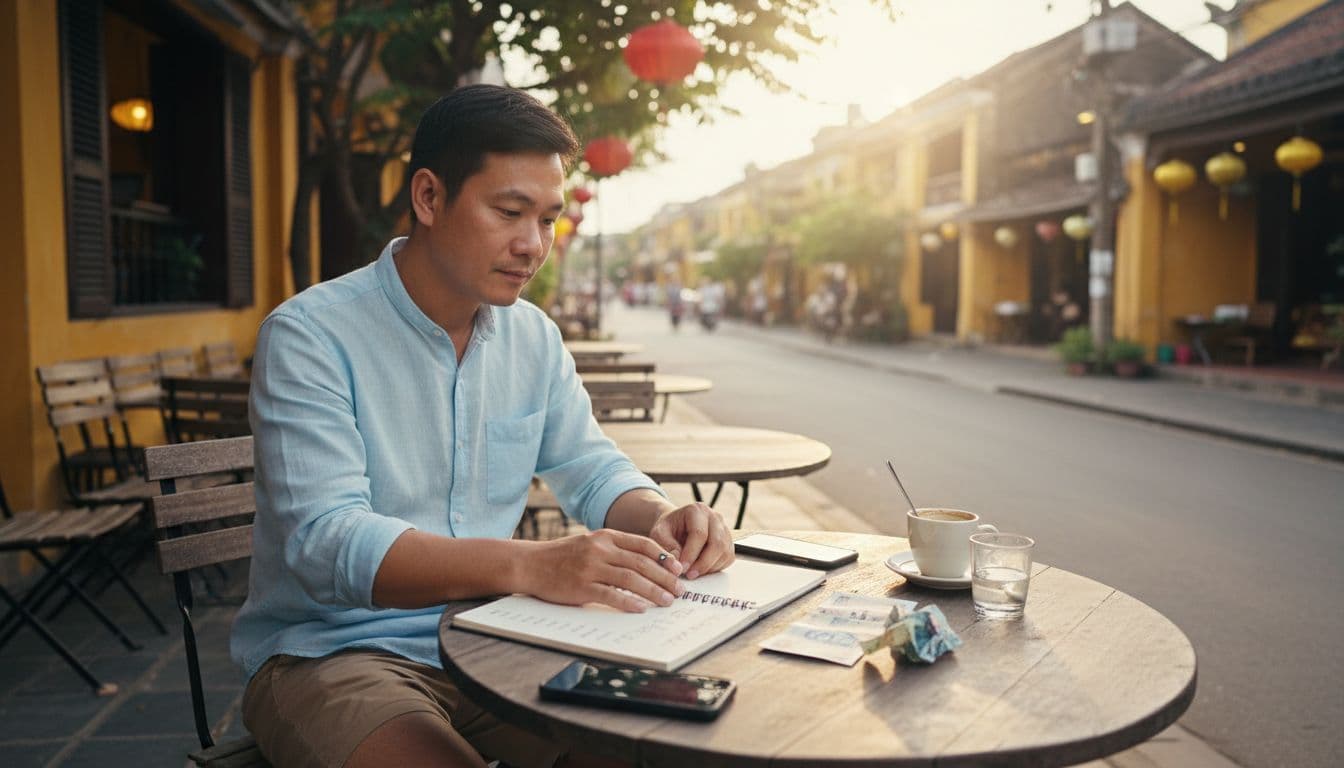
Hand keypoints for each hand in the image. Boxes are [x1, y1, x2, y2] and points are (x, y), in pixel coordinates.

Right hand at [523, 529, 684, 612]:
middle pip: (642, 563)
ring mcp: (590, 568)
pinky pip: (611, 595)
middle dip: (665, 578)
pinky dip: (629, 602)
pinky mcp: (581, 586)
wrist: (530, 563)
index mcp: (605, 536)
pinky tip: (641, 609)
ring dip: (653, 592)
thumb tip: (645, 564)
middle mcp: (600, 549)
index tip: (678, 569)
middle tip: (680, 590)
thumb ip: (613, 549)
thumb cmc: (562, 556)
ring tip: (667, 602)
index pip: (643, 544)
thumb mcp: (589, 543)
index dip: (664, 557)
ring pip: (631, 579)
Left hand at [647, 502, 733, 579]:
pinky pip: (727, 558)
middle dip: (703, 563)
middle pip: (717, 543)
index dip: (691, 554)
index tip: (681, 568)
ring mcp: (724, 530)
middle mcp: (715, 518)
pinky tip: (701, 569)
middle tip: (689, 575)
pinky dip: (715, 568)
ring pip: (724, 552)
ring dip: (709, 567)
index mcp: (697, 511)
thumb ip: (667, 548)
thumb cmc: (668, 529)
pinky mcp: (728, 542)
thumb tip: (677, 565)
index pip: (699, 534)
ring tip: (692, 573)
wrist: (676, 526)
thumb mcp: (659, 534)